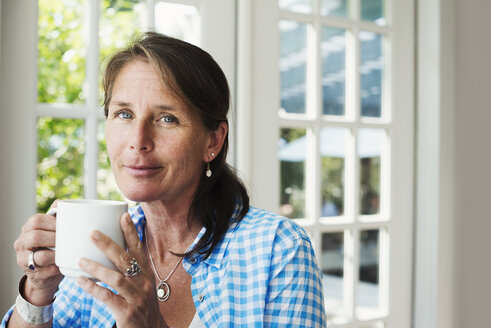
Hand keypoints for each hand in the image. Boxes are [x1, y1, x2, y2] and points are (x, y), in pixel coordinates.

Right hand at [13, 202, 62, 304]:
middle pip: (35, 236)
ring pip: (41, 256)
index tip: (68, 226)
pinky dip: (57, 268)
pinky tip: (63, 265)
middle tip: (69, 240)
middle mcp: (22, 243)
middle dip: (55, 238)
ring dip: (58, 254)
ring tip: (67, 253)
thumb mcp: (51, 231)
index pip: (37, 220)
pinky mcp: (32, 274)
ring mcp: (24, 259)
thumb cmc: (51, 246)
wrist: (45, 272)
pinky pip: (46, 271)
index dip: (54, 222)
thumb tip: (61, 202)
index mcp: (28, 229)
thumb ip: (55, 217)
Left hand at [76, 213, 168, 327]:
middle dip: (109, 245)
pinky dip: (93, 288)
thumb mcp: (142, 283)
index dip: (132, 232)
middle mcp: (144, 282)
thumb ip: (131, 267)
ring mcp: (137, 297)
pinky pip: (108, 297)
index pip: (139, 248)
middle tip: (92, 233)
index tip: (123, 215)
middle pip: (126, 259)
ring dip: (97, 268)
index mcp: (146, 272)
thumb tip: (111, 247)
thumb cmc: (142, 303)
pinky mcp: (127, 312)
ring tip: (81, 260)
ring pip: (116, 278)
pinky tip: (81, 282)